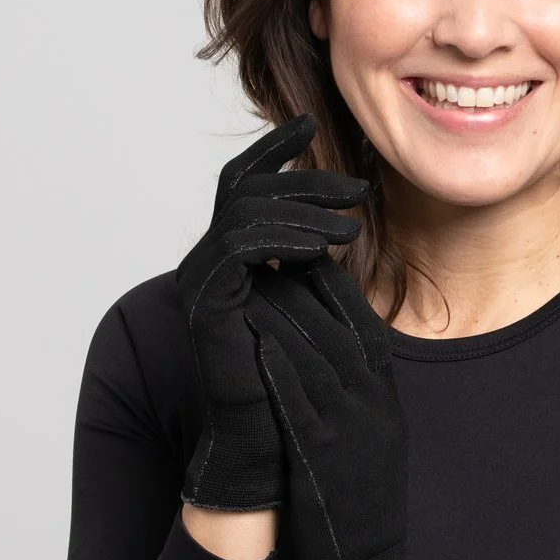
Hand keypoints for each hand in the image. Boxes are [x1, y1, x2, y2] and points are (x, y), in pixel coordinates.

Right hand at [176, 115, 367, 509]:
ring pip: (245, 211)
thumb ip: (309, 255)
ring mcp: (201, 277)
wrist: (267, 435)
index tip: (312, 123)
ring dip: (302, 209)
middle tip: (359, 187)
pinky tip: (321, 248)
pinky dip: (281, 237)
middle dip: (304, 178)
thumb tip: (336, 216)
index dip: (274, 149)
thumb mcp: (310, 299)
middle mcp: (208, 259)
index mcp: (230, 254)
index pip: (245, 182)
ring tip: (351, 225)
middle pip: (247, 187)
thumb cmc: (293, 376)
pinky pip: (239, 246)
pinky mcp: (205, 300)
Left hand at [245, 259, 451, 559]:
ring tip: (226, 266)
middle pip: (320, 301)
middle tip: (236, 235)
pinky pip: (290, 382)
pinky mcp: (319, 444)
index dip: (301, 258)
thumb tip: (304, 325)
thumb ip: (345, 370)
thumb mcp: (369, 424)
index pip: (342, 291)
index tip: (265, 239)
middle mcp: (369, 386)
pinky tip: (237, 326)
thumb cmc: (362, 508)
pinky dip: (265, 347)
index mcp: (381, 375)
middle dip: (277, 263)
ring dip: (264, 294)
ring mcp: (347, 413)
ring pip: (303, 331)